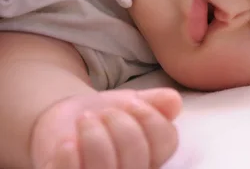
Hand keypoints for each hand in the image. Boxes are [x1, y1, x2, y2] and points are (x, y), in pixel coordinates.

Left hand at [30, 88, 181, 168]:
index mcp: (153, 156)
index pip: (166, 143)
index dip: (151, 120)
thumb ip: (156, 101)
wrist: (65, 123)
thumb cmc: (104, 115)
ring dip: (94, 137)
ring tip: (85, 119)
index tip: (132, 102)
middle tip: (105, 112)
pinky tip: (67, 142)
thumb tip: (174, 101)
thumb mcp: (131, 101)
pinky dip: (70, 158)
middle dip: (122, 127)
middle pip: (138, 158)